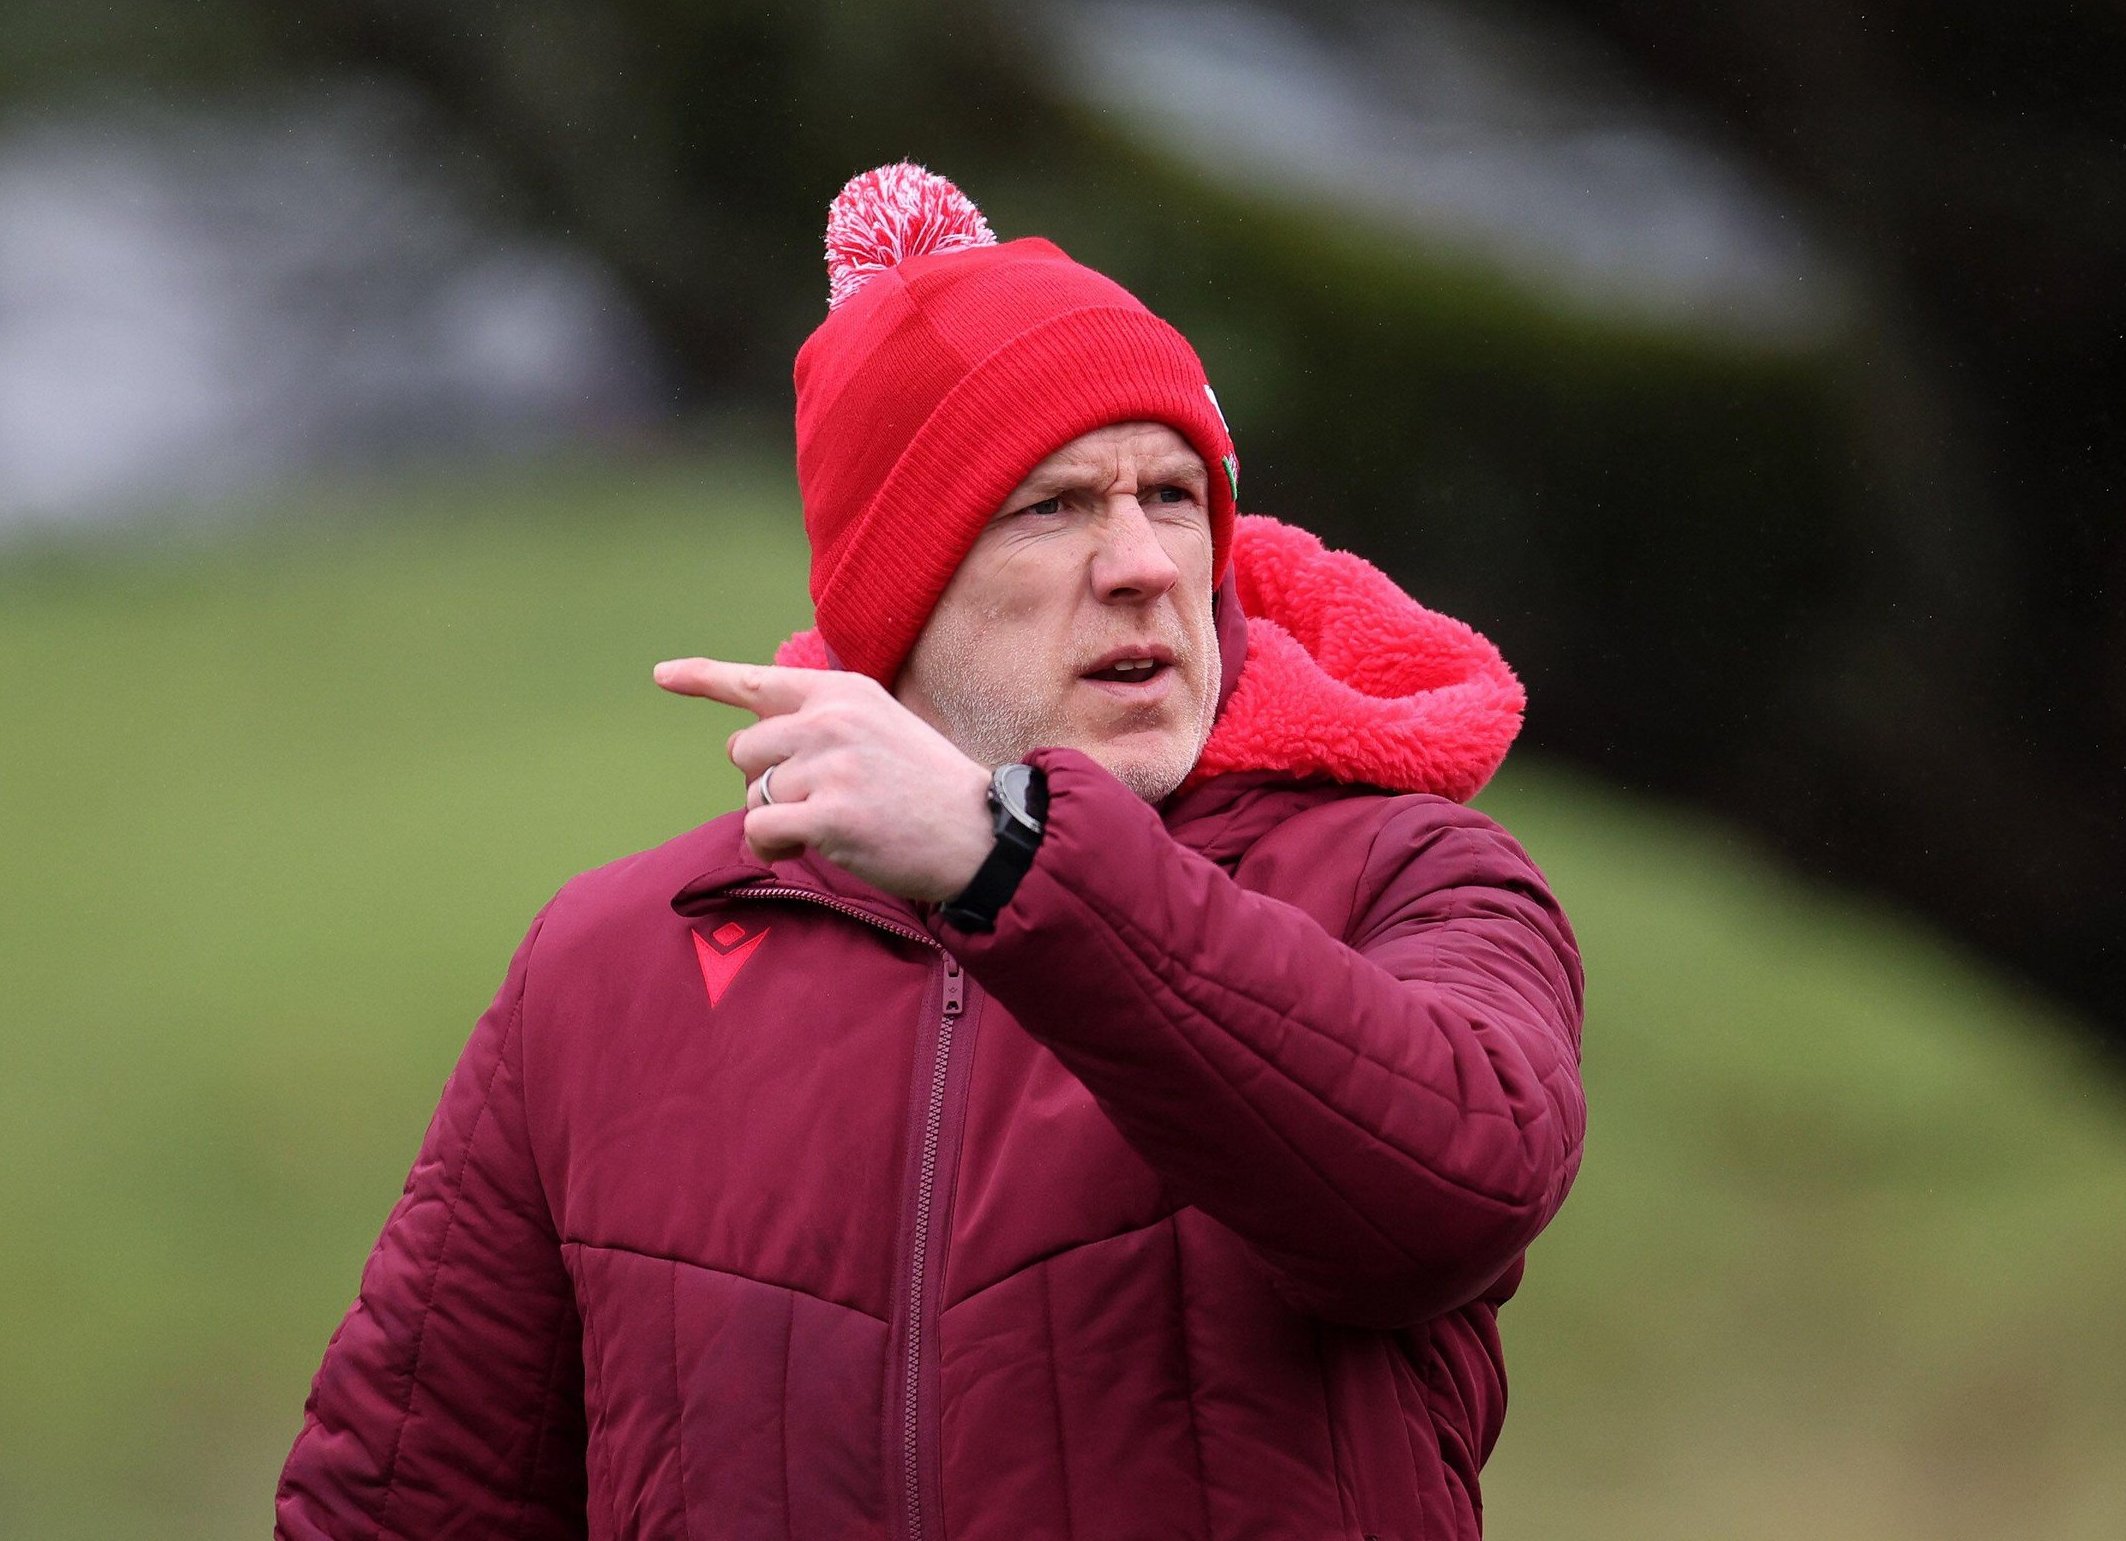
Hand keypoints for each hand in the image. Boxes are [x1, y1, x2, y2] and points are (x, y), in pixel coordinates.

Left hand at [653, 657, 995, 902]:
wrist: (983, 835)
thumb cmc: (928, 790)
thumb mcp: (881, 727)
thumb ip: (822, 723)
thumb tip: (751, 744)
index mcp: (843, 691)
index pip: (758, 681)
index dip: (703, 678)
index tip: (662, 674)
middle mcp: (831, 719)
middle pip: (743, 751)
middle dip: (765, 783)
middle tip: (813, 804)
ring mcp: (830, 765)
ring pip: (751, 794)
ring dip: (775, 820)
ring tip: (825, 827)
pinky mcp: (830, 814)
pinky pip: (760, 829)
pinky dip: (771, 848)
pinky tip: (802, 852)